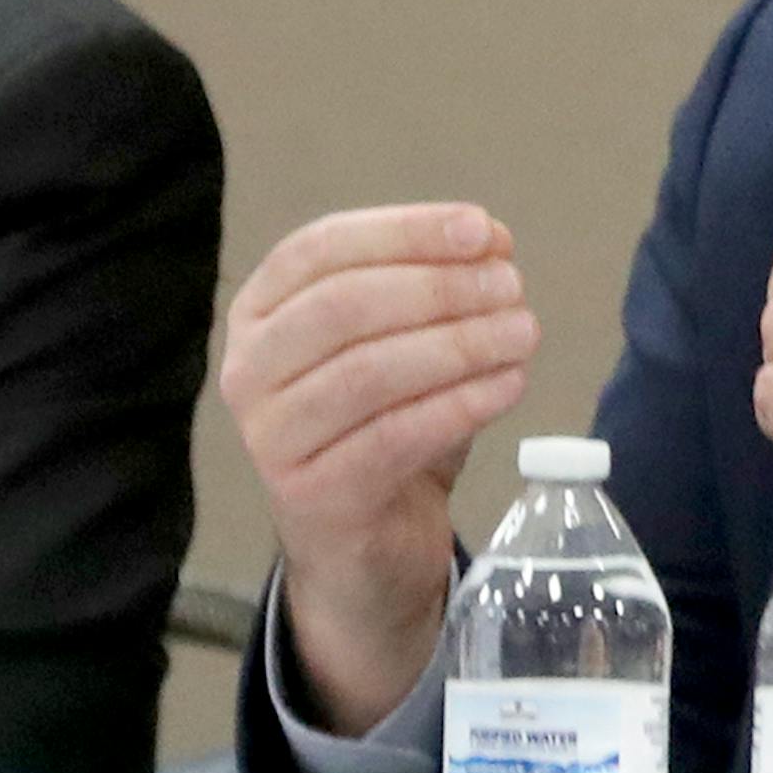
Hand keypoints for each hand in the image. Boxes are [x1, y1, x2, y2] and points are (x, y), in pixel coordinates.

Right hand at [218, 203, 537, 733]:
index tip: (483, 230)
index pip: (323, 248)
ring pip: (369, 371)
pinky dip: (460, 404)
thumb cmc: (385, 420)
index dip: (407, 231)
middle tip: (513, 287)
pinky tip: (510, 385)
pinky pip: (393, 437)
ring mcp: (271, 438)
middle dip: (440, 287)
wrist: (367, 543)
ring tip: (524, 334)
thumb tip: (492, 241)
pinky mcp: (312, 497)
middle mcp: (248, 370)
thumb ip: (440, 285)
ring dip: (459, 344)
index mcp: (261, 311)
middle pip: (343, 306)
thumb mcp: (408, 340)